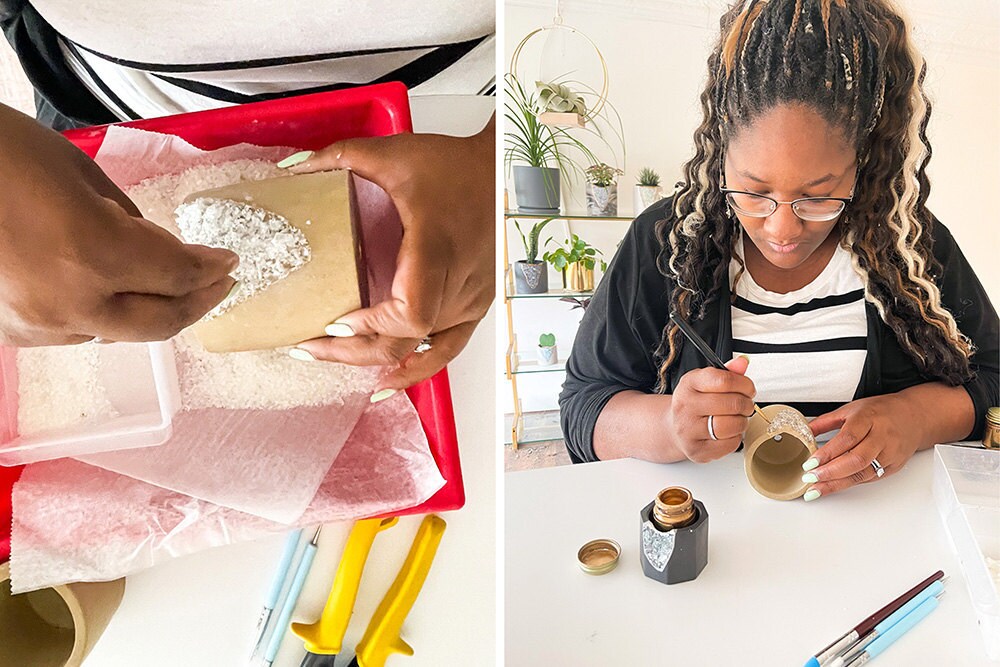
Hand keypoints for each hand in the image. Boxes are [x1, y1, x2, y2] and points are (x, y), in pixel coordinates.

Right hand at [0, 104, 237, 346]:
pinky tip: (105, 290)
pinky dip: (99, 313)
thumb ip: (129, 221)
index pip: (176, 276)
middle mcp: (68, 303)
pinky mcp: (9, 330)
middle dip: (196, 304)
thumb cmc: (0, 149)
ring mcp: (34, 325)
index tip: (229, 261)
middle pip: (158, 323)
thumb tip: (158, 249)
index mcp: (92, 255)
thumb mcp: (80, 173)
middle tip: (218, 284)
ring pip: (116, 332)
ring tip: (165, 282)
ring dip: (146, 309)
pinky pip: (74, 331)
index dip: (210, 270)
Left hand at [291, 115, 494, 390]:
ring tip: (333, 357)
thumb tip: (292, 169)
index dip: (372, 327)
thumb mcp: (392, 154)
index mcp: (436, 251)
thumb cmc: (456, 166)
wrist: (504, 174)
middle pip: (405, 342)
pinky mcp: (475, 305)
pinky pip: (447, 350)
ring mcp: (469, 300)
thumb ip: (340, 158)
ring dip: (374, 358)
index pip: (410, 314)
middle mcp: (458, 284)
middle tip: (309, 347)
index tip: (336, 321)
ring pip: (421, 351)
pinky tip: (388, 379)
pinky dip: (417, 369)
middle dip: (352, 352)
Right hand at [667, 356, 755, 462]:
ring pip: (732, 425)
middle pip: (731, 403)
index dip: (744, 384)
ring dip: (742, 422)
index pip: (724, 380)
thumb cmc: (694, 404)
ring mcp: (689, 430)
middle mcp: (685, 406)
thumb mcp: (705, 382)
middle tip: (745, 404)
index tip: (748, 388)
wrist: (672, 428)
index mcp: (689, 384)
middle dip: (746, 404)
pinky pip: (730, 444)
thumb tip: (742, 363)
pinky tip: (728, 432)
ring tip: (737, 418)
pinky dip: (735, 438)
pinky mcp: (697, 450)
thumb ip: (726, 373)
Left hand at [804, 394, 921, 499]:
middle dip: (831, 472)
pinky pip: (871, 478)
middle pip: (856, 460)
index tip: (810, 463)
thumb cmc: (881, 411)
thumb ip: (826, 421)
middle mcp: (881, 437)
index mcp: (868, 418)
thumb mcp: (851, 409)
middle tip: (810, 479)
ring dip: (838, 484)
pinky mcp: (894, 466)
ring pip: (864, 473)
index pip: (847, 439)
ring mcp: (890, 453)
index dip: (828, 453)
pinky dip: (850, 483)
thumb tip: (803, 432)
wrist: (915, 416)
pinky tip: (834, 486)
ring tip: (817, 489)